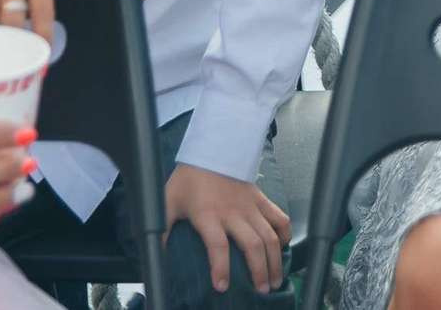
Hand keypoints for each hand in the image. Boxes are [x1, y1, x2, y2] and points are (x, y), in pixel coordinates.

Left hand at [163, 164, 290, 295]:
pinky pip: (279, 217)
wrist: (211, 150)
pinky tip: (283, 248)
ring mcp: (250, 205)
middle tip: (262, 291)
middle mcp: (233, 212)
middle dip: (259, 271)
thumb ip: (160, 231)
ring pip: (270, 235)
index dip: (221, 268)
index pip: (218, 246)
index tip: (222, 287)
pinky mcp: (261, 198)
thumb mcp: (166, 204)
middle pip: (252, 244)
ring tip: (275, 279)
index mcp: (208, 215)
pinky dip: (284, 234)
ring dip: (275, 259)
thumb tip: (156, 258)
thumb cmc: (188, 180)